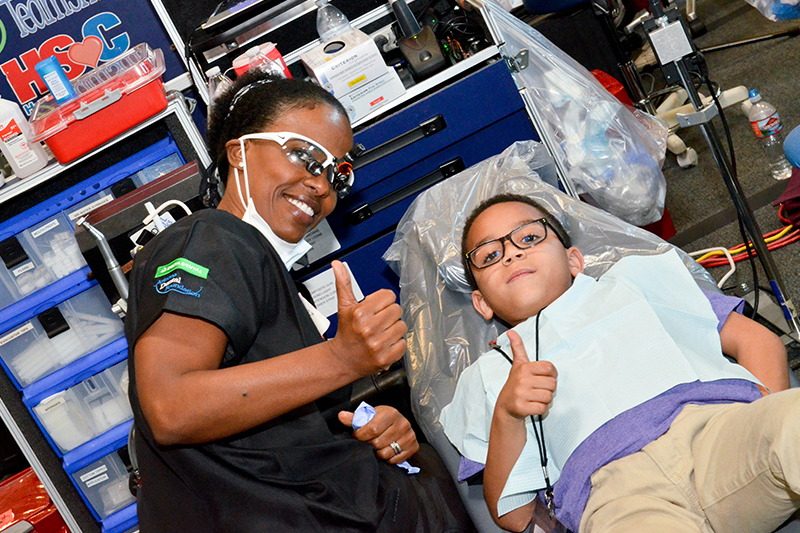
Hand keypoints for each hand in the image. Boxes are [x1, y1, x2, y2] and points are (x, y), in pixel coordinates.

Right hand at [328, 260, 406, 376]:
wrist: (342, 360)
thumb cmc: (346, 332)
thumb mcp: (344, 306)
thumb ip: (344, 284)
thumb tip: (337, 265)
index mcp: (360, 313)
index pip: (389, 296)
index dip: (383, 301)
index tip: (376, 309)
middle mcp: (369, 329)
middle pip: (397, 310)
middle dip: (389, 314)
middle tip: (379, 321)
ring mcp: (378, 344)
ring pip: (402, 326)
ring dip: (394, 329)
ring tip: (381, 333)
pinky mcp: (385, 358)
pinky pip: (403, 344)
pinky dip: (396, 345)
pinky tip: (385, 344)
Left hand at [338, 405, 418, 463]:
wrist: (399, 422)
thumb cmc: (383, 419)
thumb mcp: (370, 415)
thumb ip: (355, 418)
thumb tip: (341, 416)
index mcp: (391, 413)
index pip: (372, 429)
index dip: (361, 435)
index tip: (358, 435)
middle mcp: (402, 424)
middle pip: (377, 443)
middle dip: (368, 445)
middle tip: (367, 441)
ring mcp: (409, 436)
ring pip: (385, 453)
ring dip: (377, 452)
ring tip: (376, 446)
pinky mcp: (413, 447)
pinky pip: (395, 460)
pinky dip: (388, 458)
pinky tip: (386, 450)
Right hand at [496, 330, 557, 419]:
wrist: (505, 406)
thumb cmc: (515, 384)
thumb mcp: (517, 365)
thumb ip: (518, 347)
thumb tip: (511, 332)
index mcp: (524, 368)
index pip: (550, 368)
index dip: (551, 374)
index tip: (544, 377)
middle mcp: (522, 380)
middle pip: (552, 384)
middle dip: (548, 389)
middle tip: (538, 389)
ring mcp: (521, 394)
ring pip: (548, 397)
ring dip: (545, 400)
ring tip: (535, 398)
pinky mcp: (522, 407)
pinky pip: (543, 408)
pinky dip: (541, 409)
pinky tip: (533, 405)